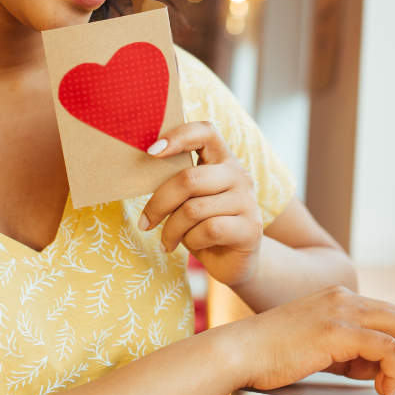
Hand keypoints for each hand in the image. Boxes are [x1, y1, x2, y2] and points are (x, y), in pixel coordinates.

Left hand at [140, 121, 263, 286]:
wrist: (232, 262)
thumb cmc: (202, 225)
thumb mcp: (188, 199)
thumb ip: (177, 182)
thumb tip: (144, 167)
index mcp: (222, 159)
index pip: (205, 132)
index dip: (178, 136)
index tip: (151, 151)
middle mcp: (239, 175)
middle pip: (189, 179)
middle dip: (159, 204)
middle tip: (144, 222)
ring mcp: (247, 201)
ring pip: (194, 209)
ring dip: (172, 230)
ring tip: (167, 241)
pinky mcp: (251, 228)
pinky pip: (208, 230)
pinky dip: (192, 241)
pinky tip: (191, 246)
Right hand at [229, 285, 394, 394]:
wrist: (239, 350)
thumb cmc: (271, 354)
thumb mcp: (320, 349)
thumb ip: (350, 353)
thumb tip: (379, 369)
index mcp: (340, 298)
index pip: (394, 313)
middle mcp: (344, 297)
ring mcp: (341, 310)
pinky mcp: (337, 329)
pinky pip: (387, 347)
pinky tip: (383, 388)